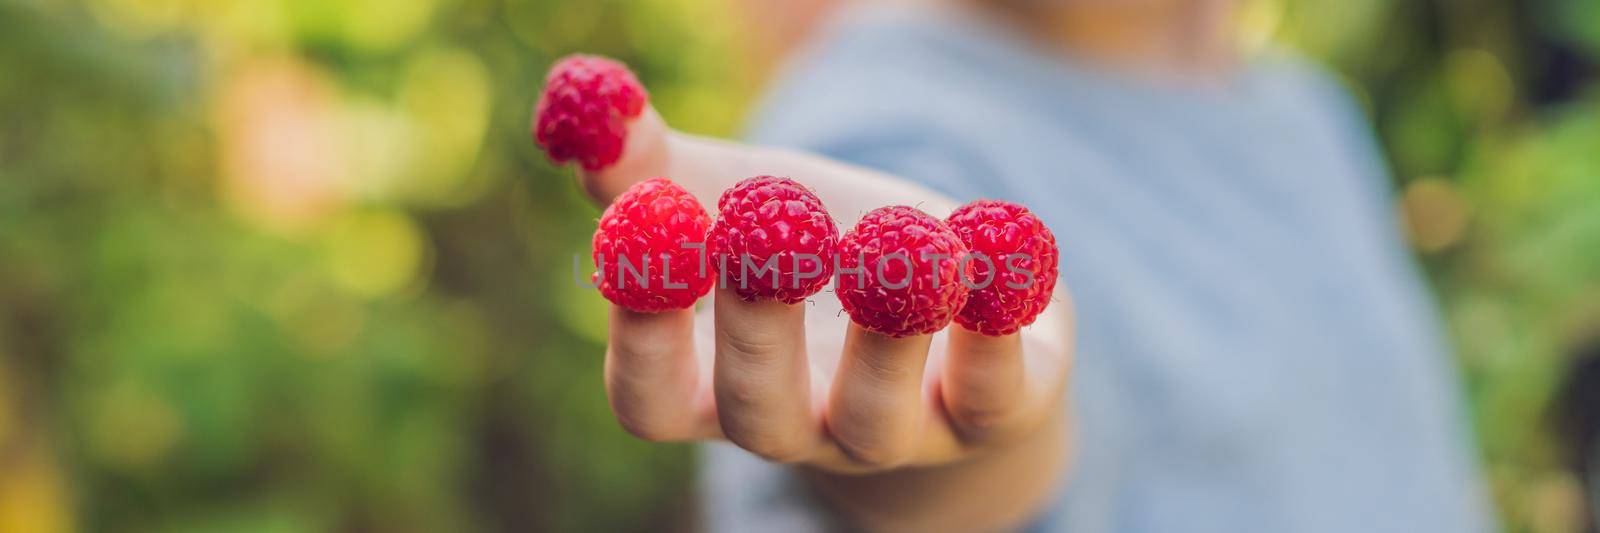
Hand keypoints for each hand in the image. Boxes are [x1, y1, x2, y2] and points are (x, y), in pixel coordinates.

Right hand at [568, 106, 1075, 475]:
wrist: (948, 304)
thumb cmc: (811, 255)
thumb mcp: (730, 202)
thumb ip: (650, 167)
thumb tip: (588, 102)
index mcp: (714, 388)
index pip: (650, 399)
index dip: (641, 334)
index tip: (642, 238)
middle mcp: (800, 427)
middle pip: (758, 414)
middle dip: (757, 327)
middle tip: (763, 238)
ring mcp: (897, 432)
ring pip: (875, 416)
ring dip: (884, 328)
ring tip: (896, 237)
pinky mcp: (993, 411)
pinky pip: (995, 392)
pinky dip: (995, 324)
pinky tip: (992, 241)